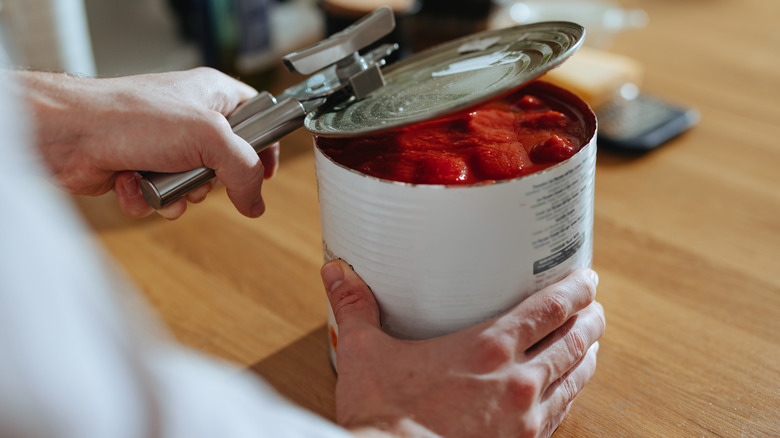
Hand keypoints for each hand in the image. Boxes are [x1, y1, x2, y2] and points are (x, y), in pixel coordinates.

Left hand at [16, 67, 278, 218]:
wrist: (68, 134)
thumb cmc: (129, 116)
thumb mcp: (208, 137)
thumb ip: (244, 169)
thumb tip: (256, 201)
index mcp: (212, 95)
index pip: (257, 118)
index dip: (265, 146)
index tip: (266, 172)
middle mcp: (190, 120)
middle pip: (227, 164)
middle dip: (211, 181)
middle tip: (199, 173)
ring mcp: (166, 146)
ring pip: (195, 187)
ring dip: (179, 194)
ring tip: (160, 179)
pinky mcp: (142, 169)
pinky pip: (163, 198)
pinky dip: (149, 199)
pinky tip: (132, 183)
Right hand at [320, 261, 604, 437]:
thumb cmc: (382, 417)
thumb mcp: (363, 354)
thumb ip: (354, 309)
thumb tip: (335, 271)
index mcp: (487, 348)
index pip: (549, 309)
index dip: (575, 291)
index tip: (587, 280)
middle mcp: (517, 381)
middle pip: (573, 343)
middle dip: (590, 322)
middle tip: (595, 309)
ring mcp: (524, 420)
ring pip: (574, 380)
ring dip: (587, 359)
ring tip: (591, 346)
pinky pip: (560, 417)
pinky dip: (570, 397)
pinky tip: (567, 394)